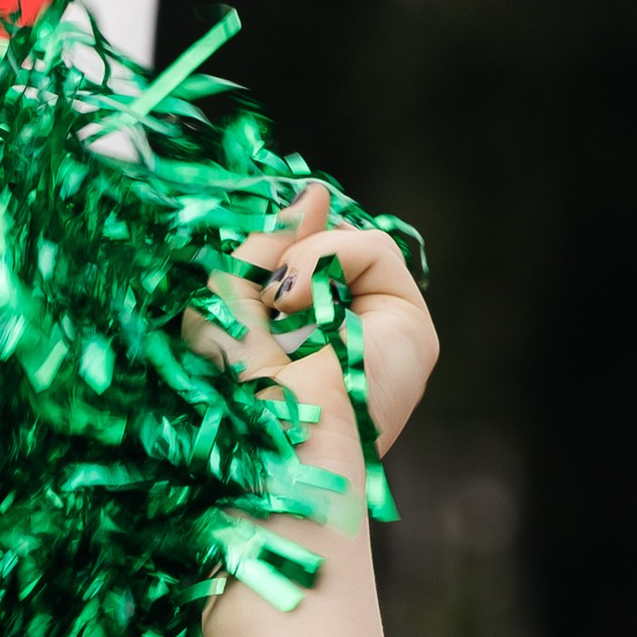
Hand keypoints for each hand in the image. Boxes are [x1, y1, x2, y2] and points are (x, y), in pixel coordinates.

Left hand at [196, 181, 438, 474]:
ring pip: (352, 246)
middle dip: (291, 253)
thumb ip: (261, 250)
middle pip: (332, 255)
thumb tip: (315, 193)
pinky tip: (297, 300)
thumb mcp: (223, 308)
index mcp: (308, 353)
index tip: (274, 232)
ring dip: (303, 258)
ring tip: (278, 301)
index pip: (310, 273)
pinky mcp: (413, 332)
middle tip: (266, 287)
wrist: (260, 443)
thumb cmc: (228, 395)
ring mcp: (386, 340)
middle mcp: (352, 347)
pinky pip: (374, 249)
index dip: (291, 245)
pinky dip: (328, 256)